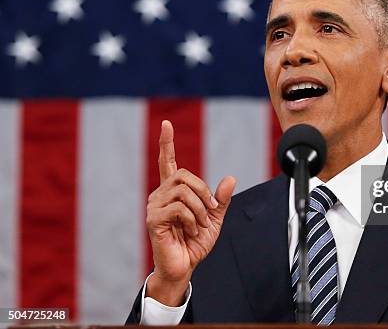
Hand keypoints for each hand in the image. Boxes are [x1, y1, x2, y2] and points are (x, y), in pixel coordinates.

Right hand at [145, 120, 235, 305]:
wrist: (184, 266)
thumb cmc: (194, 242)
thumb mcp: (214, 218)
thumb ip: (220, 199)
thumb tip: (230, 178)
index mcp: (173, 192)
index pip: (167, 162)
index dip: (166, 143)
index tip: (166, 124)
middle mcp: (161, 195)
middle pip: (185, 175)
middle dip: (203, 192)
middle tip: (210, 212)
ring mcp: (154, 206)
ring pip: (184, 191)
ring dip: (200, 209)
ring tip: (199, 225)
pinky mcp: (153, 219)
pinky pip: (179, 208)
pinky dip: (192, 219)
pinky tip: (190, 230)